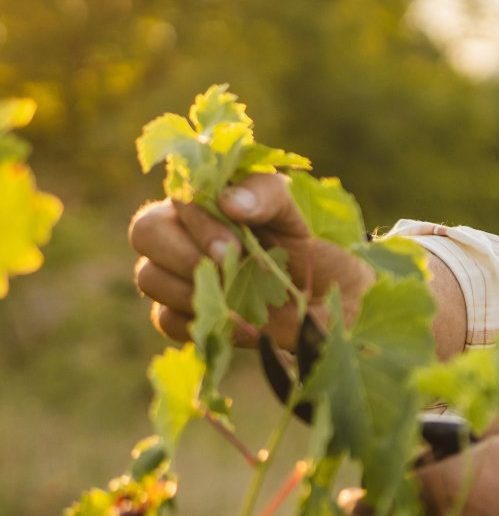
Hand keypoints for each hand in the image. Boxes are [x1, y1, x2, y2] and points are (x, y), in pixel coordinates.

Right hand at [128, 172, 374, 351]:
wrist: (335, 301)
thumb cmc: (318, 247)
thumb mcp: (300, 213)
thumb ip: (267, 194)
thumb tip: (228, 201)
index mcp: (211, 198)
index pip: (177, 196)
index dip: (197, 223)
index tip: (234, 247)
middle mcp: (188, 232)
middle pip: (146, 232)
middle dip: (183, 254)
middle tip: (229, 269)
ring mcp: (182, 274)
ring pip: (149, 277)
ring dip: (193, 289)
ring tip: (240, 296)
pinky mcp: (187, 314)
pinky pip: (165, 319)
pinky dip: (199, 321)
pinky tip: (238, 321)